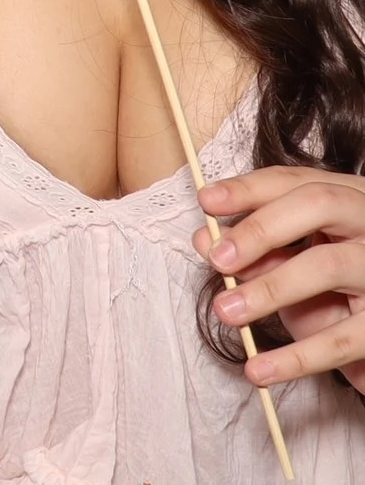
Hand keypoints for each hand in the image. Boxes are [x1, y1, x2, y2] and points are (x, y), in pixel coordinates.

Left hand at [200, 165, 364, 392]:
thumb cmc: (333, 293)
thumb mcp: (292, 264)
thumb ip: (252, 249)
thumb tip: (203, 238)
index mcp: (348, 199)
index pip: (296, 181)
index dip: (248, 189)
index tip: (205, 201)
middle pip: (319, 204)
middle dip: (261, 228)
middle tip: (217, 259)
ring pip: (328, 265)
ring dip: (269, 288)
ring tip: (225, 311)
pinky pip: (344, 338)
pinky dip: (297, 356)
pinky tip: (259, 369)